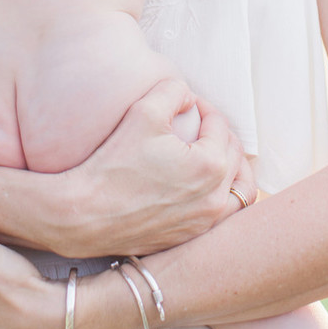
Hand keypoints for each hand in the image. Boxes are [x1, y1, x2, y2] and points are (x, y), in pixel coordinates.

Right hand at [56, 79, 255, 256]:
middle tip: (198, 124)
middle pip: (234, 154)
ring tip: (216, 154)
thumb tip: (190, 97)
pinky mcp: (192, 237)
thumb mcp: (143, 112)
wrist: (86, 214)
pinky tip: (208, 185)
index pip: (219, 125)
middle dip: (219, 133)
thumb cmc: (114, 163)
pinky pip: (225, 214)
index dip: (203, 108)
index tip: (187, 104)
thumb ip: (173, 92)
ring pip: (240, 190)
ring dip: (234, 167)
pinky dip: (224, 195)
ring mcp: (206, 221)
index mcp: (210, 164)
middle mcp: (215, 197)